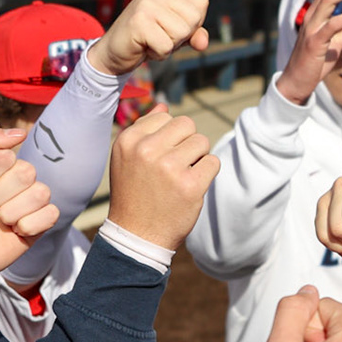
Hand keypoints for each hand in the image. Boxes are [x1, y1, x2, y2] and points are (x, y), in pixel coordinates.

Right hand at [90, 0, 210, 75]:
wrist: (114, 52)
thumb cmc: (149, 39)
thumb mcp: (177, 34)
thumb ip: (195, 34)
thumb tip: (203, 42)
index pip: (201, 4)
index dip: (192, 23)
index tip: (169, 25)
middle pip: (194, 18)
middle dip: (181, 36)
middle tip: (159, 34)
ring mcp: (145, 3)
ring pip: (182, 32)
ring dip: (169, 45)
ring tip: (151, 40)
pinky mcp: (138, 21)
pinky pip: (166, 46)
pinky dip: (159, 53)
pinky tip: (144, 46)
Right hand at [105, 107, 219, 248]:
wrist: (136, 235)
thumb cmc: (135, 193)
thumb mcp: (127, 158)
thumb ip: (144, 129)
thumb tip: (164, 106)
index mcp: (129, 140)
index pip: (166, 117)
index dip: (170, 136)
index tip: (160, 157)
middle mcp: (147, 150)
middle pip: (187, 125)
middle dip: (187, 142)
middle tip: (176, 165)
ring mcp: (169, 167)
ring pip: (202, 142)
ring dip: (198, 158)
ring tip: (181, 176)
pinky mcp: (190, 185)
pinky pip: (213, 162)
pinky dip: (207, 174)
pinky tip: (191, 187)